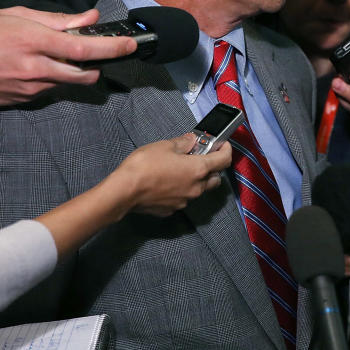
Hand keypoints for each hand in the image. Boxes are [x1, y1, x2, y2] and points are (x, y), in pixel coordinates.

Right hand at [0, 7, 136, 105]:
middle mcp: (35, 68)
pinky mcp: (20, 101)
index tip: (130, 44)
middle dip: (97, 66)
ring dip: (71, 72)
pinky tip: (32, 67)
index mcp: (34, 41)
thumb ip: (57, 20)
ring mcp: (28, 88)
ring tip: (51, 56)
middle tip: (94, 54)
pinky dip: (50, 79)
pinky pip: (47, 91)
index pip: (84, 48)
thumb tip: (89, 18)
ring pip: (66, 83)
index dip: (112, 47)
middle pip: (84, 74)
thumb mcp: (16, 15)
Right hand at [108, 134, 232, 216]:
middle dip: (213, 167)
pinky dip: (182, 190)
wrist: (123, 192)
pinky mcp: (172, 209)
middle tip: (201, 157)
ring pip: (200, 190)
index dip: (226, 149)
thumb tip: (192, 140)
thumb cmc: (144, 166)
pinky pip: (184, 198)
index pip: (224, 159)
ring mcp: (185, 201)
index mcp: (199, 169)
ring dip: (197, 180)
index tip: (222, 144)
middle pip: (216, 178)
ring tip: (182, 170)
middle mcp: (197, 188)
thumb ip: (183, 143)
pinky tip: (169, 183)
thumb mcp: (165, 146)